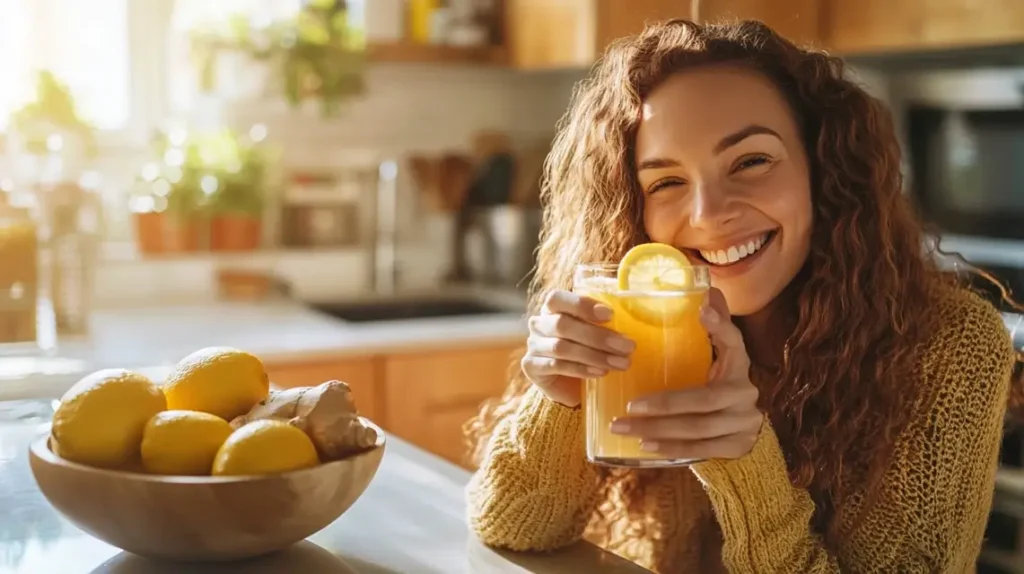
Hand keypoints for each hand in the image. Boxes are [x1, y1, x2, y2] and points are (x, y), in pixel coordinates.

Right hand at [521, 290, 635, 406]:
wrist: (568, 384)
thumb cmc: (586, 350)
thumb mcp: (595, 331)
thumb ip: (604, 321)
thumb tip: (636, 313)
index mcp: (553, 308)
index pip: (557, 298)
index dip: (582, 305)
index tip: (610, 315)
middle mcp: (539, 323)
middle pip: (563, 325)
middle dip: (598, 336)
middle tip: (628, 346)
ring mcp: (533, 345)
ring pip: (561, 347)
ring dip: (595, 355)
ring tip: (620, 363)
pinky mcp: (531, 367)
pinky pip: (557, 366)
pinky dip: (581, 369)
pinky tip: (601, 373)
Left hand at [609, 288, 762, 459]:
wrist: (744, 433)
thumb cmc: (718, 388)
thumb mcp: (716, 360)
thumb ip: (711, 332)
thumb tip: (707, 291)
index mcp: (739, 364)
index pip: (734, 342)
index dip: (720, 327)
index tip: (702, 311)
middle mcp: (745, 392)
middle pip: (704, 399)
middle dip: (663, 405)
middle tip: (630, 407)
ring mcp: (744, 421)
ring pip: (699, 428)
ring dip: (658, 431)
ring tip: (626, 428)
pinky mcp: (738, 445)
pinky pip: (702, 449)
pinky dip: (672, 448)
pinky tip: (646, 446)